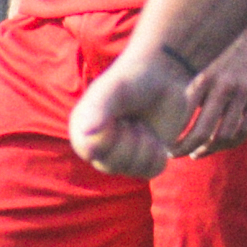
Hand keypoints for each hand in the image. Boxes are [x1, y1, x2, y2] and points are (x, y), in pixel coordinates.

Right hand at [69, 45, 191, 180]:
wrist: (164, 75)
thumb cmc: (134, 79)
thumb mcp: (115, 90)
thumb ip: (98, 109)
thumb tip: (87, 135)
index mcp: (82, 132)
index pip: (94, 152)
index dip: (112, 136)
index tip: (120, 116)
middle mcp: (98, 148)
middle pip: (114, 166)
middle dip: (131, 141)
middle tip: (135, 119)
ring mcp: (122, 156)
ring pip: (135, 170)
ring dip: (146, 146)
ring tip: (143, 124)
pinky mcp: (145, 160)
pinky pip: (152, 171)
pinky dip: (158, 154)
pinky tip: (155, 136)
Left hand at [172, 16, 246, 157]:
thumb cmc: (213, 39)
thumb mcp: (194, 56)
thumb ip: (183, 83)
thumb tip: (161, 113)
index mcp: (200, 76)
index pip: (181, 120)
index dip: (170, 139)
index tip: (161, 146)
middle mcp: (222, 85)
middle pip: (202, 133)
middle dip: (185, 150)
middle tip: (175, 155)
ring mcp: (244, 89)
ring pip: (225, 134)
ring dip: (210, 149)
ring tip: (197, 151)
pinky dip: (233, 141)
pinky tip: (220, 142)